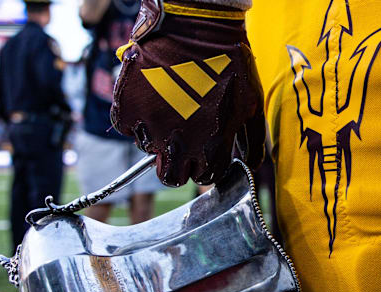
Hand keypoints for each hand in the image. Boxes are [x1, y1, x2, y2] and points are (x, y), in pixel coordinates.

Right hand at [111, 0, 265, 185]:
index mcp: (211, 146)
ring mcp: (150, 126)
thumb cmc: (229, 62)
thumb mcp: (252, 103)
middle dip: (177, 163)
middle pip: (171, 176)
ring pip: (148, 149)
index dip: (204, 165)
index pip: (204, 177)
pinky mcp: (127, 108)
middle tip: (181, 140)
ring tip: (169, 106)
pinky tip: (151, 98)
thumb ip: (253, 140)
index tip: (204, 151)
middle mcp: (179, 142)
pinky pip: (127, 127)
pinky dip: (136, 117)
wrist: (195, 26)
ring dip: (157, 135)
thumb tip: (250, 164)